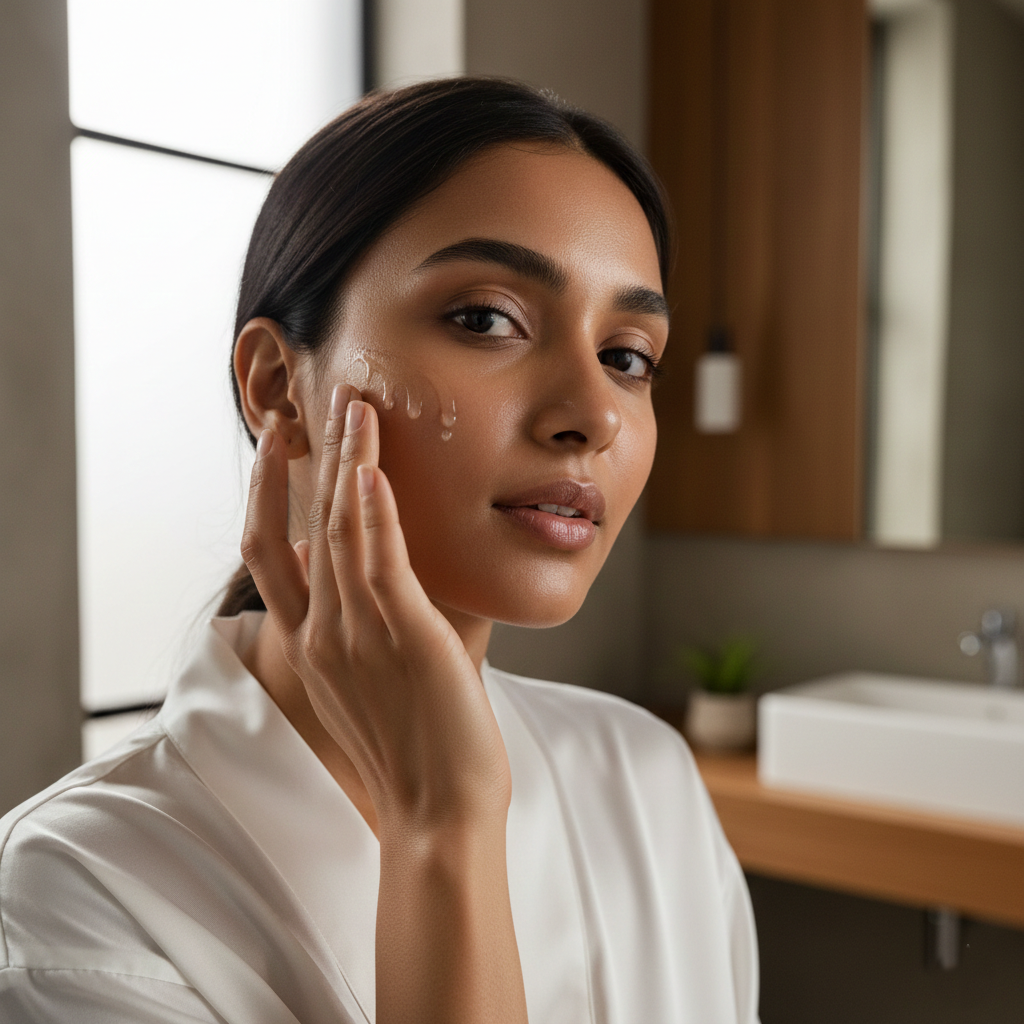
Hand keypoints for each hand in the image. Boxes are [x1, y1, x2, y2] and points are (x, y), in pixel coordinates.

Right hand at [240, 385, 510, 830]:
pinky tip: (373, 469)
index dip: (265, 494)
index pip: (270, 553)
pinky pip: (381, 563)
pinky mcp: (404, 639)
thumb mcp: (378, 680)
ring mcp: (357, 636)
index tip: (277, 447)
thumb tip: (400, 572)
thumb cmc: (417, 749)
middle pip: (299, 526)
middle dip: (305, 459)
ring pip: (339, 531)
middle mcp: (320, 635)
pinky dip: (374, 512)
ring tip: (356, 408)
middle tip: (314, 403)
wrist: (437, 819)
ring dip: (348, 462)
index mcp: (309, 646)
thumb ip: (379, 622)